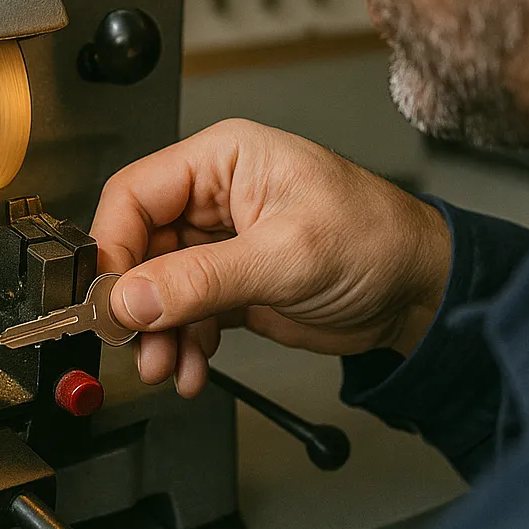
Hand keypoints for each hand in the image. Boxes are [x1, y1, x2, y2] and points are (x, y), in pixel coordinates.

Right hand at [91, 120, 450, 397]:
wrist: (420, 292)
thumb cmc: (377, 239)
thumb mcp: (287, 256)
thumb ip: (203, 279)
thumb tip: (131, 297)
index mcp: (221, 160)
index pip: (136, 194)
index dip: (113, 245)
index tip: (107, 296)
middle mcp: (212, 197)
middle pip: (139, 244)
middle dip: (136, 300)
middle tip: (135, 340)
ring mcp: (217, 242)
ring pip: (156, 286)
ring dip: (157, 331)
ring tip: (167, 365)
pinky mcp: (228, 282)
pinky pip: (183, 313)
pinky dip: (181, 344)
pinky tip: (192, 368)